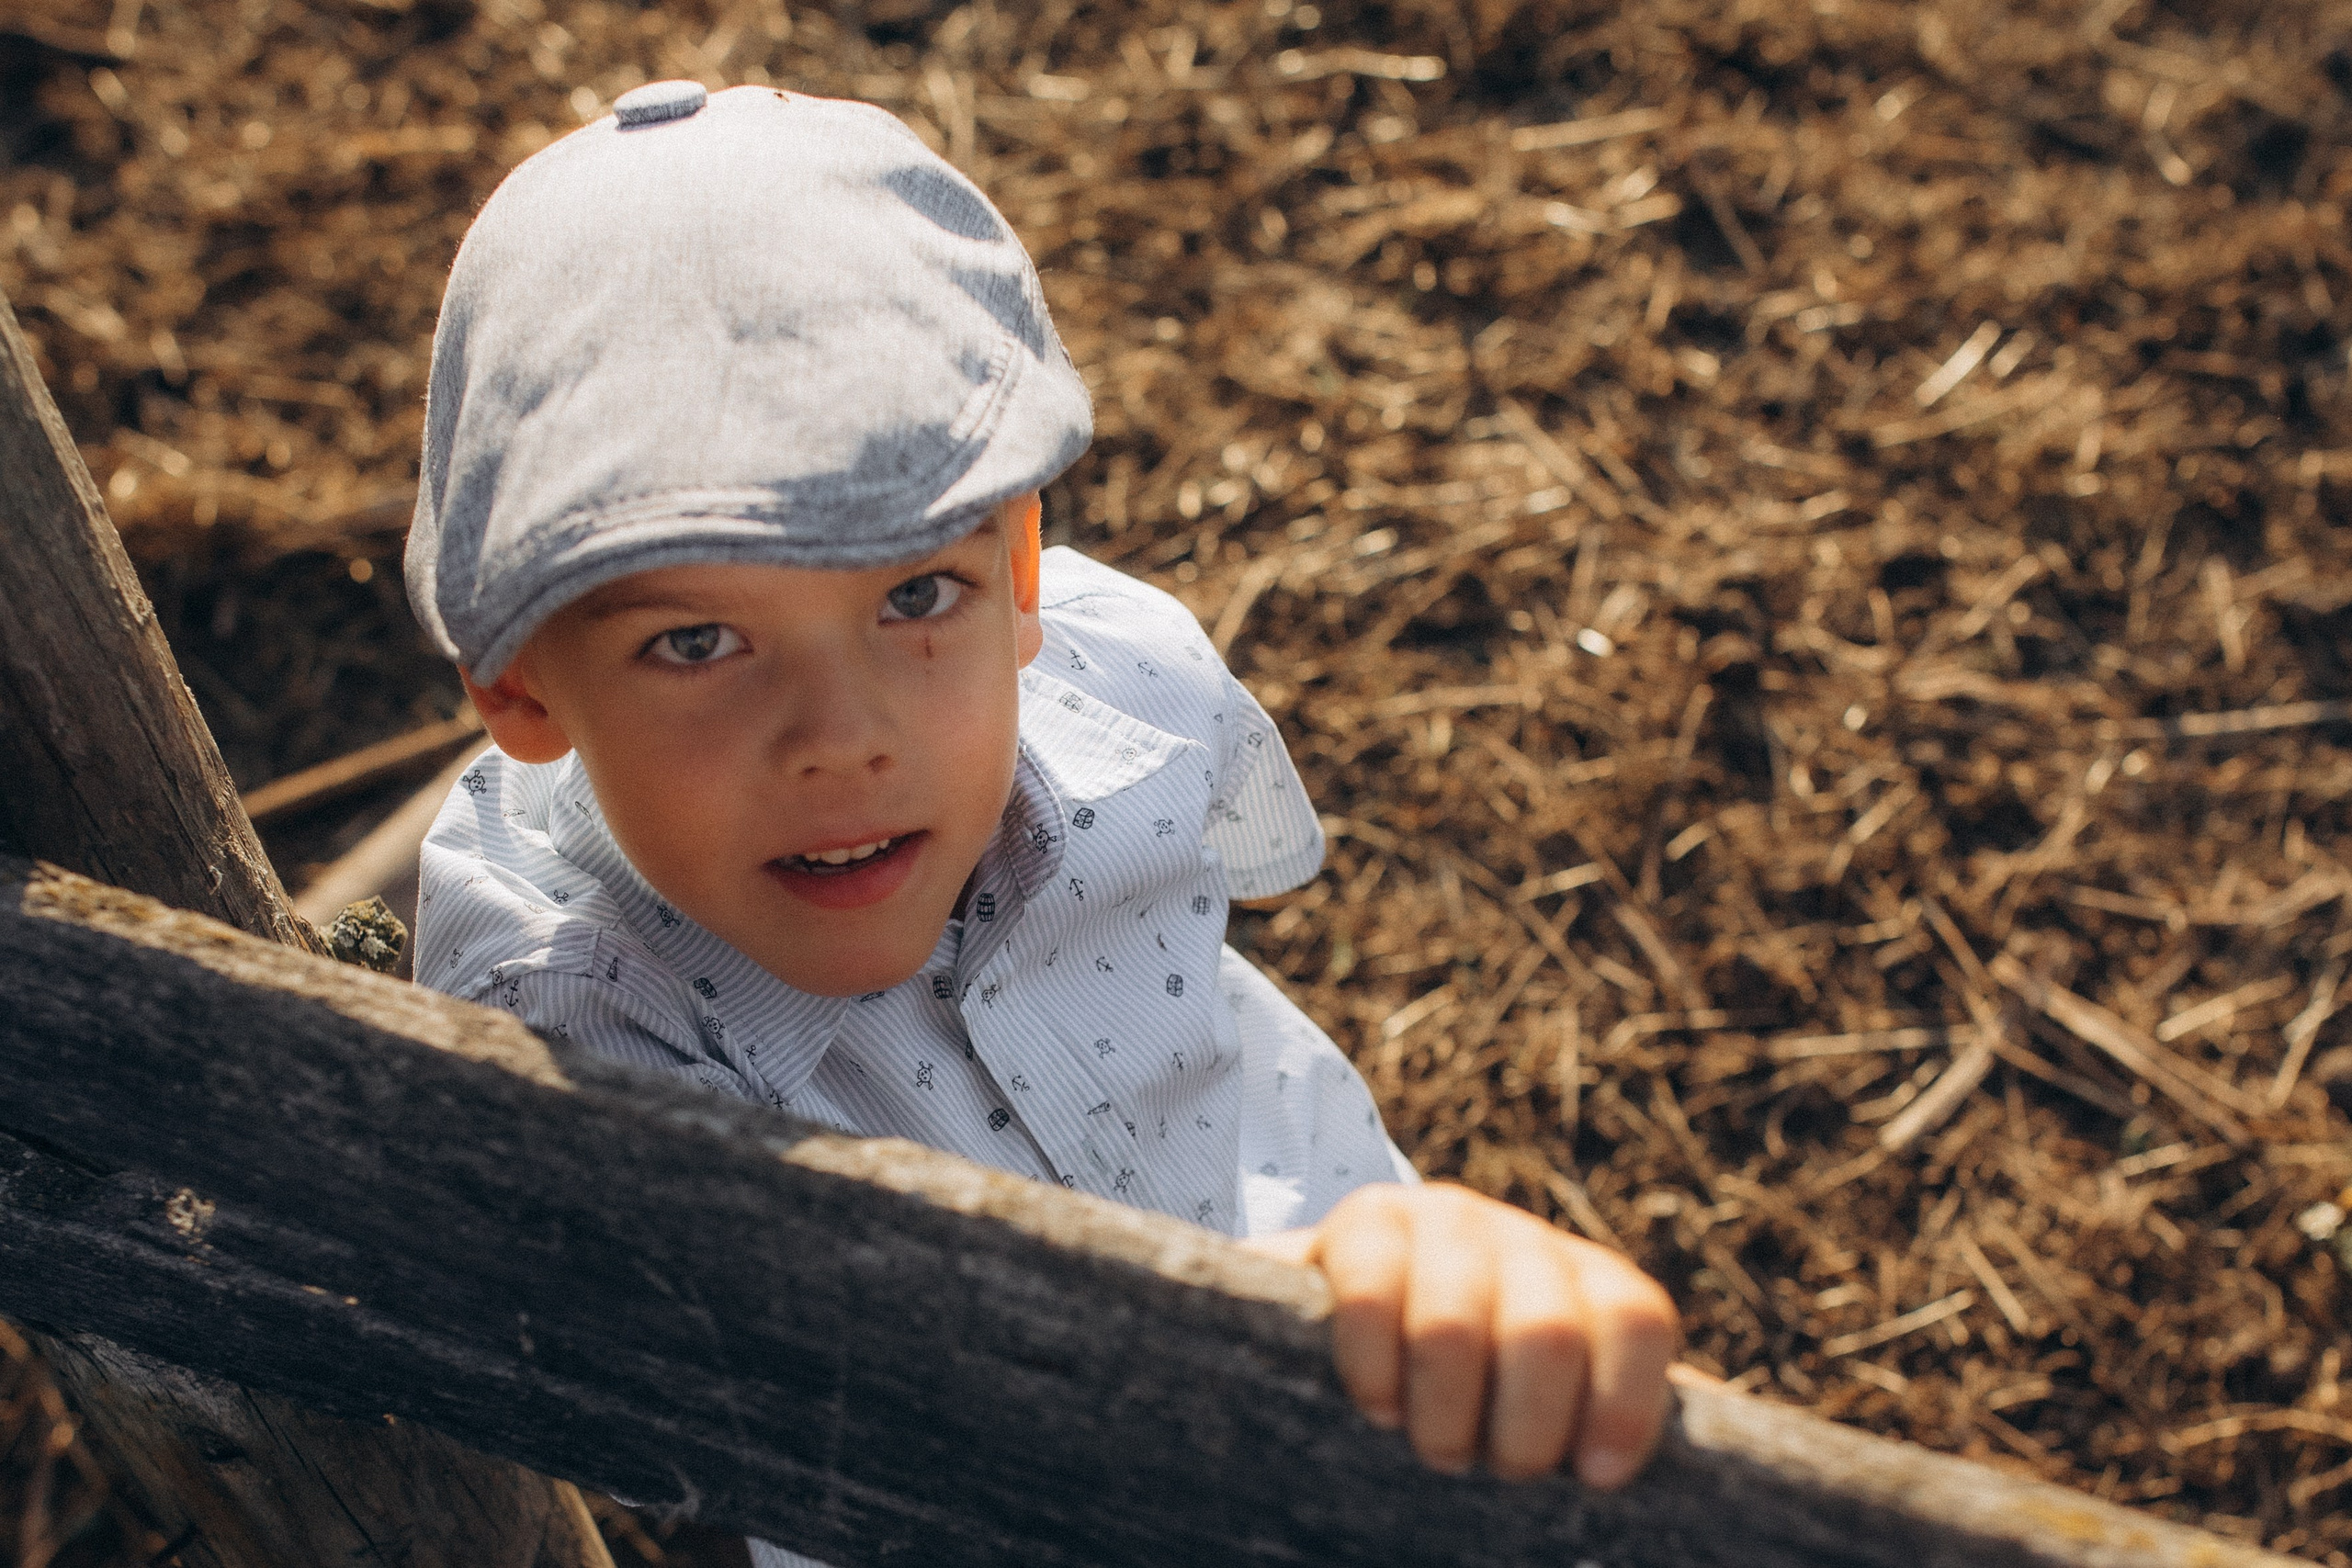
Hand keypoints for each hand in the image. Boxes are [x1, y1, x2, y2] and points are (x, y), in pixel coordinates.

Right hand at [1243, 1182, 1677, 1485]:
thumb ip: (1626, 1414)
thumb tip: (1735, 1477)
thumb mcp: (1563, 1392)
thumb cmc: (1486, 1381)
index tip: (1595, 1476)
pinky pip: (1370, 1302)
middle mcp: (1526, 1240)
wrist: (1368, 1296)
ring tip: (1439, 1448)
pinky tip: (1380, 1405)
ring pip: (1451, 1329)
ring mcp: (1445, 1220)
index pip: (1635, 1320)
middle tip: (1500, 1470)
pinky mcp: (1366, 1221)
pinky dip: (1374, 1374)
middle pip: (1546, 1334)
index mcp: (1594, 1283)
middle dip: (1521, 1432)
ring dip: (1443, 1417)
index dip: (1624, 1405)